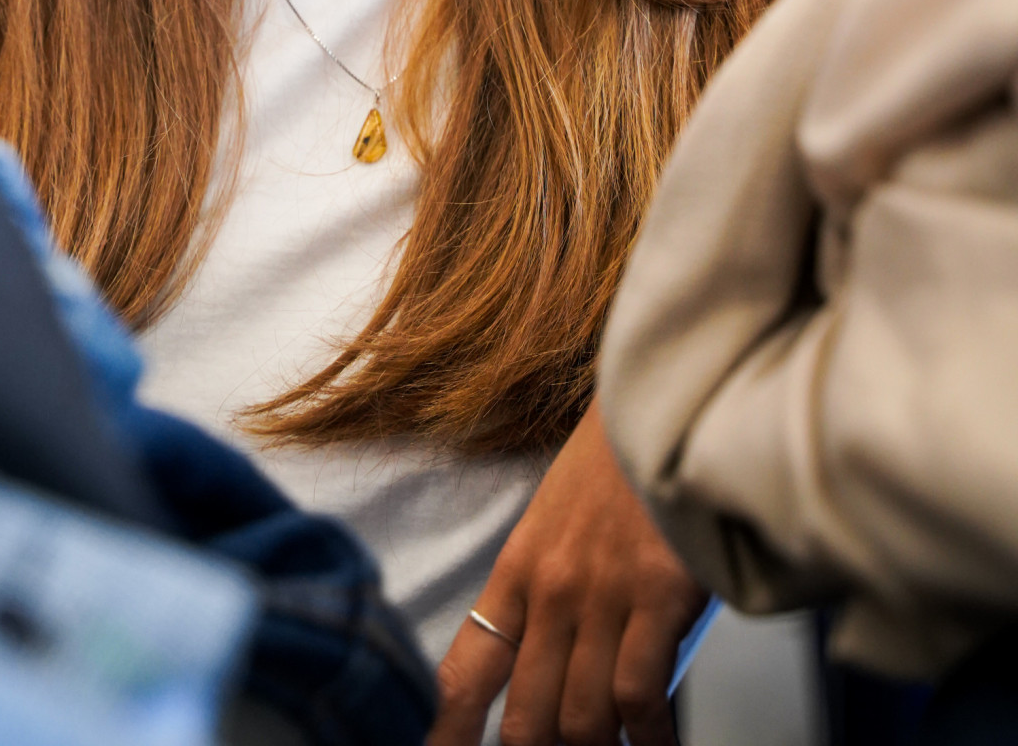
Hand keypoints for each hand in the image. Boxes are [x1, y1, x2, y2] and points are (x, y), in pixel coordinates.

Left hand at [430, 399, 705, 745]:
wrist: (662, 396)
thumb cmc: (615, 464)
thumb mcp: (556, 523)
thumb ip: (545, 597)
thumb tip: (552, 677)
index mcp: (517, 572)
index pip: (462, 676)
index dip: (446, 737)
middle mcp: (551, 590)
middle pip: (527, 720)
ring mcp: (603, 593)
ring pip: (582, 719)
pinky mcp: (658, 592)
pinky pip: (639, 695)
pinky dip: (649, 737)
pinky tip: (655, 744)